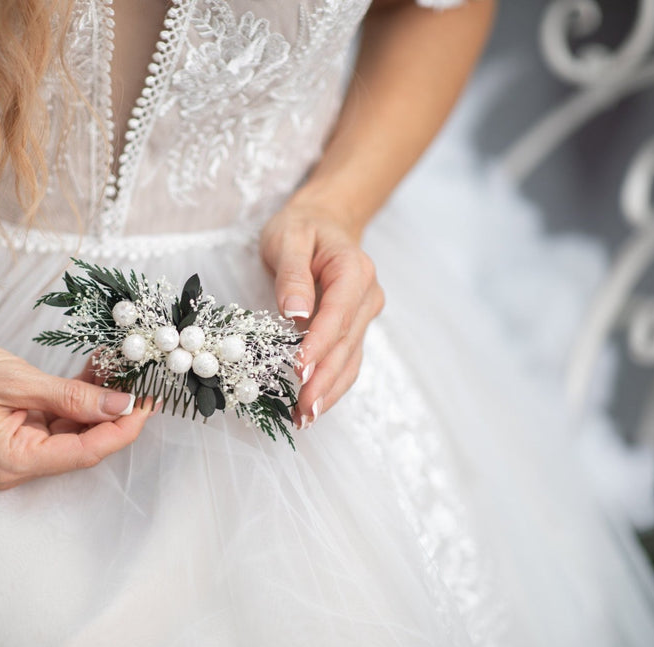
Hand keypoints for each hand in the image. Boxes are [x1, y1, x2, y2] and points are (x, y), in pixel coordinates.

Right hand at [0, 325, 156, 489]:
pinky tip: (94, 374)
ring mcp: (14, 451)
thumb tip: (119, 406)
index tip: (148, 404)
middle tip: (141, 381)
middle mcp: (15, 466)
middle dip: (113, 413)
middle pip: (81, 445)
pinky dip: (75, 399)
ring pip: (71, 430)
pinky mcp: (14, 433)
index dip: (122, 429)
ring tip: (118, 368)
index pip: (84, 453)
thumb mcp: (16, 381)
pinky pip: (56, 420)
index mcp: (11, 462)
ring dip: (96, 402)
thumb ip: (70, 397)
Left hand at [259, 200, 383, 427]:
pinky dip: (330, 385)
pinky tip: (311, 406)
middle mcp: (366, 296)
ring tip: (304, 418)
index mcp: (353, 270)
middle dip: (324, 379)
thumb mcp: (287, 238)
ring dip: (329, 391)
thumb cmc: (300, 228)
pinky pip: (346, 361)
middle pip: (347, 344)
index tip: (299, 369)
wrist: (323, 222)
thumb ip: (292, 274)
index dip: (320, 344)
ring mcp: (364, 315)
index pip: (338, 313)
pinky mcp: (354, 329)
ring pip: (350, 359)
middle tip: (302, 409)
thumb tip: (294, 312)